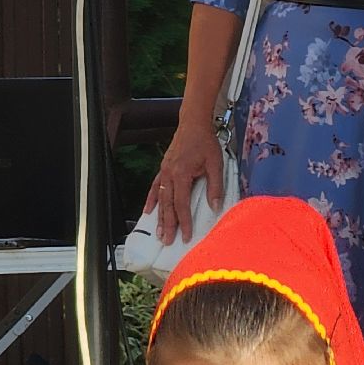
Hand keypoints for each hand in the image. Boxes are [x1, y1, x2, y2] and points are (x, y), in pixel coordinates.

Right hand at [144, 116, 222, 244]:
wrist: (193, 123)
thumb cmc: (205, 142)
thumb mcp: (215, 164)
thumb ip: (215, 187)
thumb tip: (215, 207)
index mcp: (182, 174)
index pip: (182, 203)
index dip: (184, 221)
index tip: (185, 235)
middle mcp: (170, 174)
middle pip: (168, 205)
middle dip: (168, 225)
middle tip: (167, 241)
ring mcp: (164, 172)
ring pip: (160, 199)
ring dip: (159, 217)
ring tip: (159, 233)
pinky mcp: (163, 169)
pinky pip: (155, 187)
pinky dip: (151, 200)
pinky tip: (148, 212)